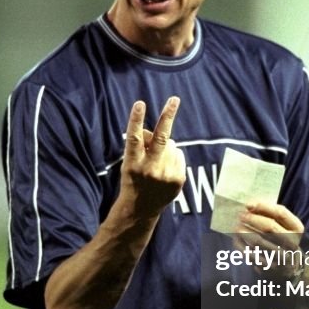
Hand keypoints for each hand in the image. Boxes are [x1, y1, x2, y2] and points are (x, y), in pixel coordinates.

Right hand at [119, 97, 186, 218]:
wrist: (141, 209)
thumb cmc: (134, 178)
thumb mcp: (129, 162)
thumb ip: (142, 146)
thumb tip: (158, 130)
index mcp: (133, 162)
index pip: (135, 137)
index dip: (137, 119)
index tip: (140, 103)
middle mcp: (150, 169)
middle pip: (162, 138)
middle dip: (168, 115)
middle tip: (174, 98)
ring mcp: (166, 175)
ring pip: (172, 144)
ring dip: (165, 147)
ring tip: (157, 162)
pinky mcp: (178, 180)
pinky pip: (179, 155)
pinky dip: (173, 157)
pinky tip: (165, 169)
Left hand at [234, 200, 304, 280]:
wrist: (286, 267)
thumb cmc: (280, 238)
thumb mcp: (283, 225)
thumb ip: (270, 213)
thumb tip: (249, 206)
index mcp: (297, 229)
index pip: (280, 213)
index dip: (263, 206)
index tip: (248, 204)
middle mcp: (292, 243)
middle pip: (270, 226)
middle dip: (252, 219)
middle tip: (240, 215)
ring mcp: (281, 256)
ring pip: (258, 240)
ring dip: (244, 230)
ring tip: (237, 225)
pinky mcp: (268, 266)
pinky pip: (251, 253)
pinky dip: (241, 244)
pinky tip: (237, 238)